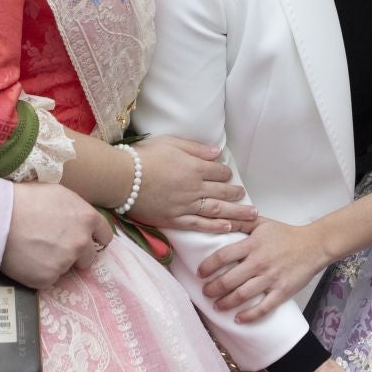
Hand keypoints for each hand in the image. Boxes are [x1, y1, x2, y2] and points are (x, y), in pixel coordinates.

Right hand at [0, 182, 112, 286]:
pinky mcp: (47, 278)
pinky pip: (48, 279)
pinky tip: (26, 259)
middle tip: (54, 247)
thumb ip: (75, 210)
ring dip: (55, 263)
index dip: (94, 238)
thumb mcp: (58, 194)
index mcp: (87, 218)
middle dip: (76, 254)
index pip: (105, 236)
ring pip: (66, 268)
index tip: (86, 241)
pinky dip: (39, 272)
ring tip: (34, 249)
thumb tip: (79, 220)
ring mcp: (65, 262)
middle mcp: (81, 242)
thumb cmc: (25, 199)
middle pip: (88, 257)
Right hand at [129, 136, 256, 233]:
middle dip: (236, 194)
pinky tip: (228, 228)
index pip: (219, 171)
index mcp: (194, 167)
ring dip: (236, 213)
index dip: (226, 173)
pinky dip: (215, 227)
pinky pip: (199, 225)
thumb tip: (217, 152)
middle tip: (246, 197)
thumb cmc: (143, 156)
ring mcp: (185, 205)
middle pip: (222, 192)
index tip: (230, 175)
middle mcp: (194, 188)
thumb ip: (196, 148)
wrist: (121, 178)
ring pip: (217, 210)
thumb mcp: (171, 142)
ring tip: (251, 216)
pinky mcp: (174, 219)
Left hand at [197, 217, 332, 322]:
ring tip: (217, 305)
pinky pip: (263, 307)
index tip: (200, 273)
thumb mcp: (262, 222)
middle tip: (205, 292)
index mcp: (253, 245)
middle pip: (229, 279)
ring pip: (243, 295)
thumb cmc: (286, 234)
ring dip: (226, 303)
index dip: (208, 266)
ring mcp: (271, 278)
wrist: (314, 245)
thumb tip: (220, 218)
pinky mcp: (282, 291)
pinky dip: (249, 315)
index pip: (224, 256)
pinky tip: (238, 318)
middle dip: (213, 289)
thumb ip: (241, 221)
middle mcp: (260, 262)